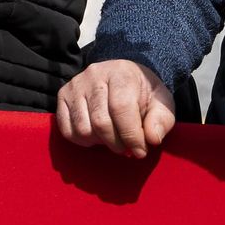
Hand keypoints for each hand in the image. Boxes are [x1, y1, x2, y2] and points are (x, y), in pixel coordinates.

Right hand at [56, 59, 174, 157]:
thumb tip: (151, 139)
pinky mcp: (63, 95)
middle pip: (101, 122)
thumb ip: (161, 121)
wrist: (123, 77)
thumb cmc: (143, 94)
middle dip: (117, 143)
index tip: (140, 151)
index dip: (131, 136)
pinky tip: (96, 135)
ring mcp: (76, 85)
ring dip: (100, 143)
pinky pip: (67, 130)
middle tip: (126, 148)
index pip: (121, 108)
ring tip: (112, 138)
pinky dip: (82, 141)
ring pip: (83, 129)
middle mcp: (94, 74)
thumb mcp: (161, 104)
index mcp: (121, 72)